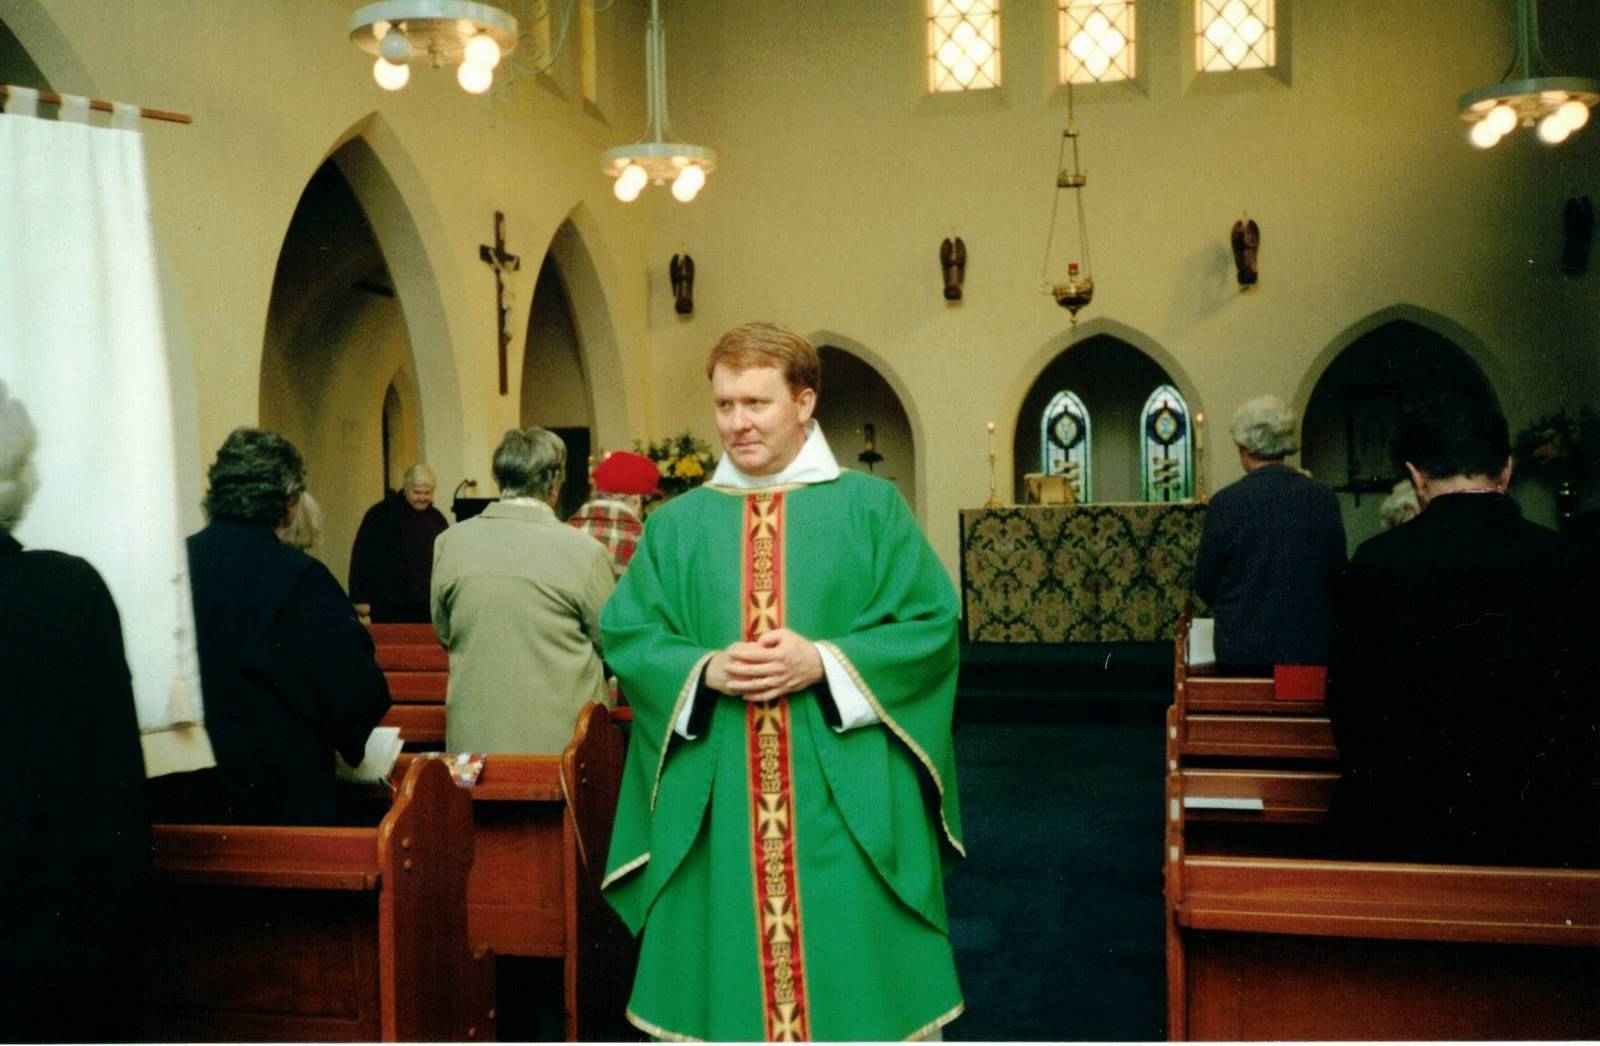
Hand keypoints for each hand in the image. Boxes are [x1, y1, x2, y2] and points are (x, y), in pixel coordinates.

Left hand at [706, 628, 823, 702]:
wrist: (818, 663)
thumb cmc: (801, 646)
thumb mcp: (787, 634)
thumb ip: (769, 636)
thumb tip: (755, 644)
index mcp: (778, 654)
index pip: (755, 655)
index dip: (741, 655)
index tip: (730, 654)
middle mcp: (778, 669)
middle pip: (753, 671)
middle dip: (737, 670)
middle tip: (725, 668)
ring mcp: (780, 681)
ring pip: (757, 685)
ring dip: (742, 686)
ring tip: (730, 684)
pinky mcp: (784, 689)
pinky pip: (767, 696)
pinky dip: (755, 697)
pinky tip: (744, 696)